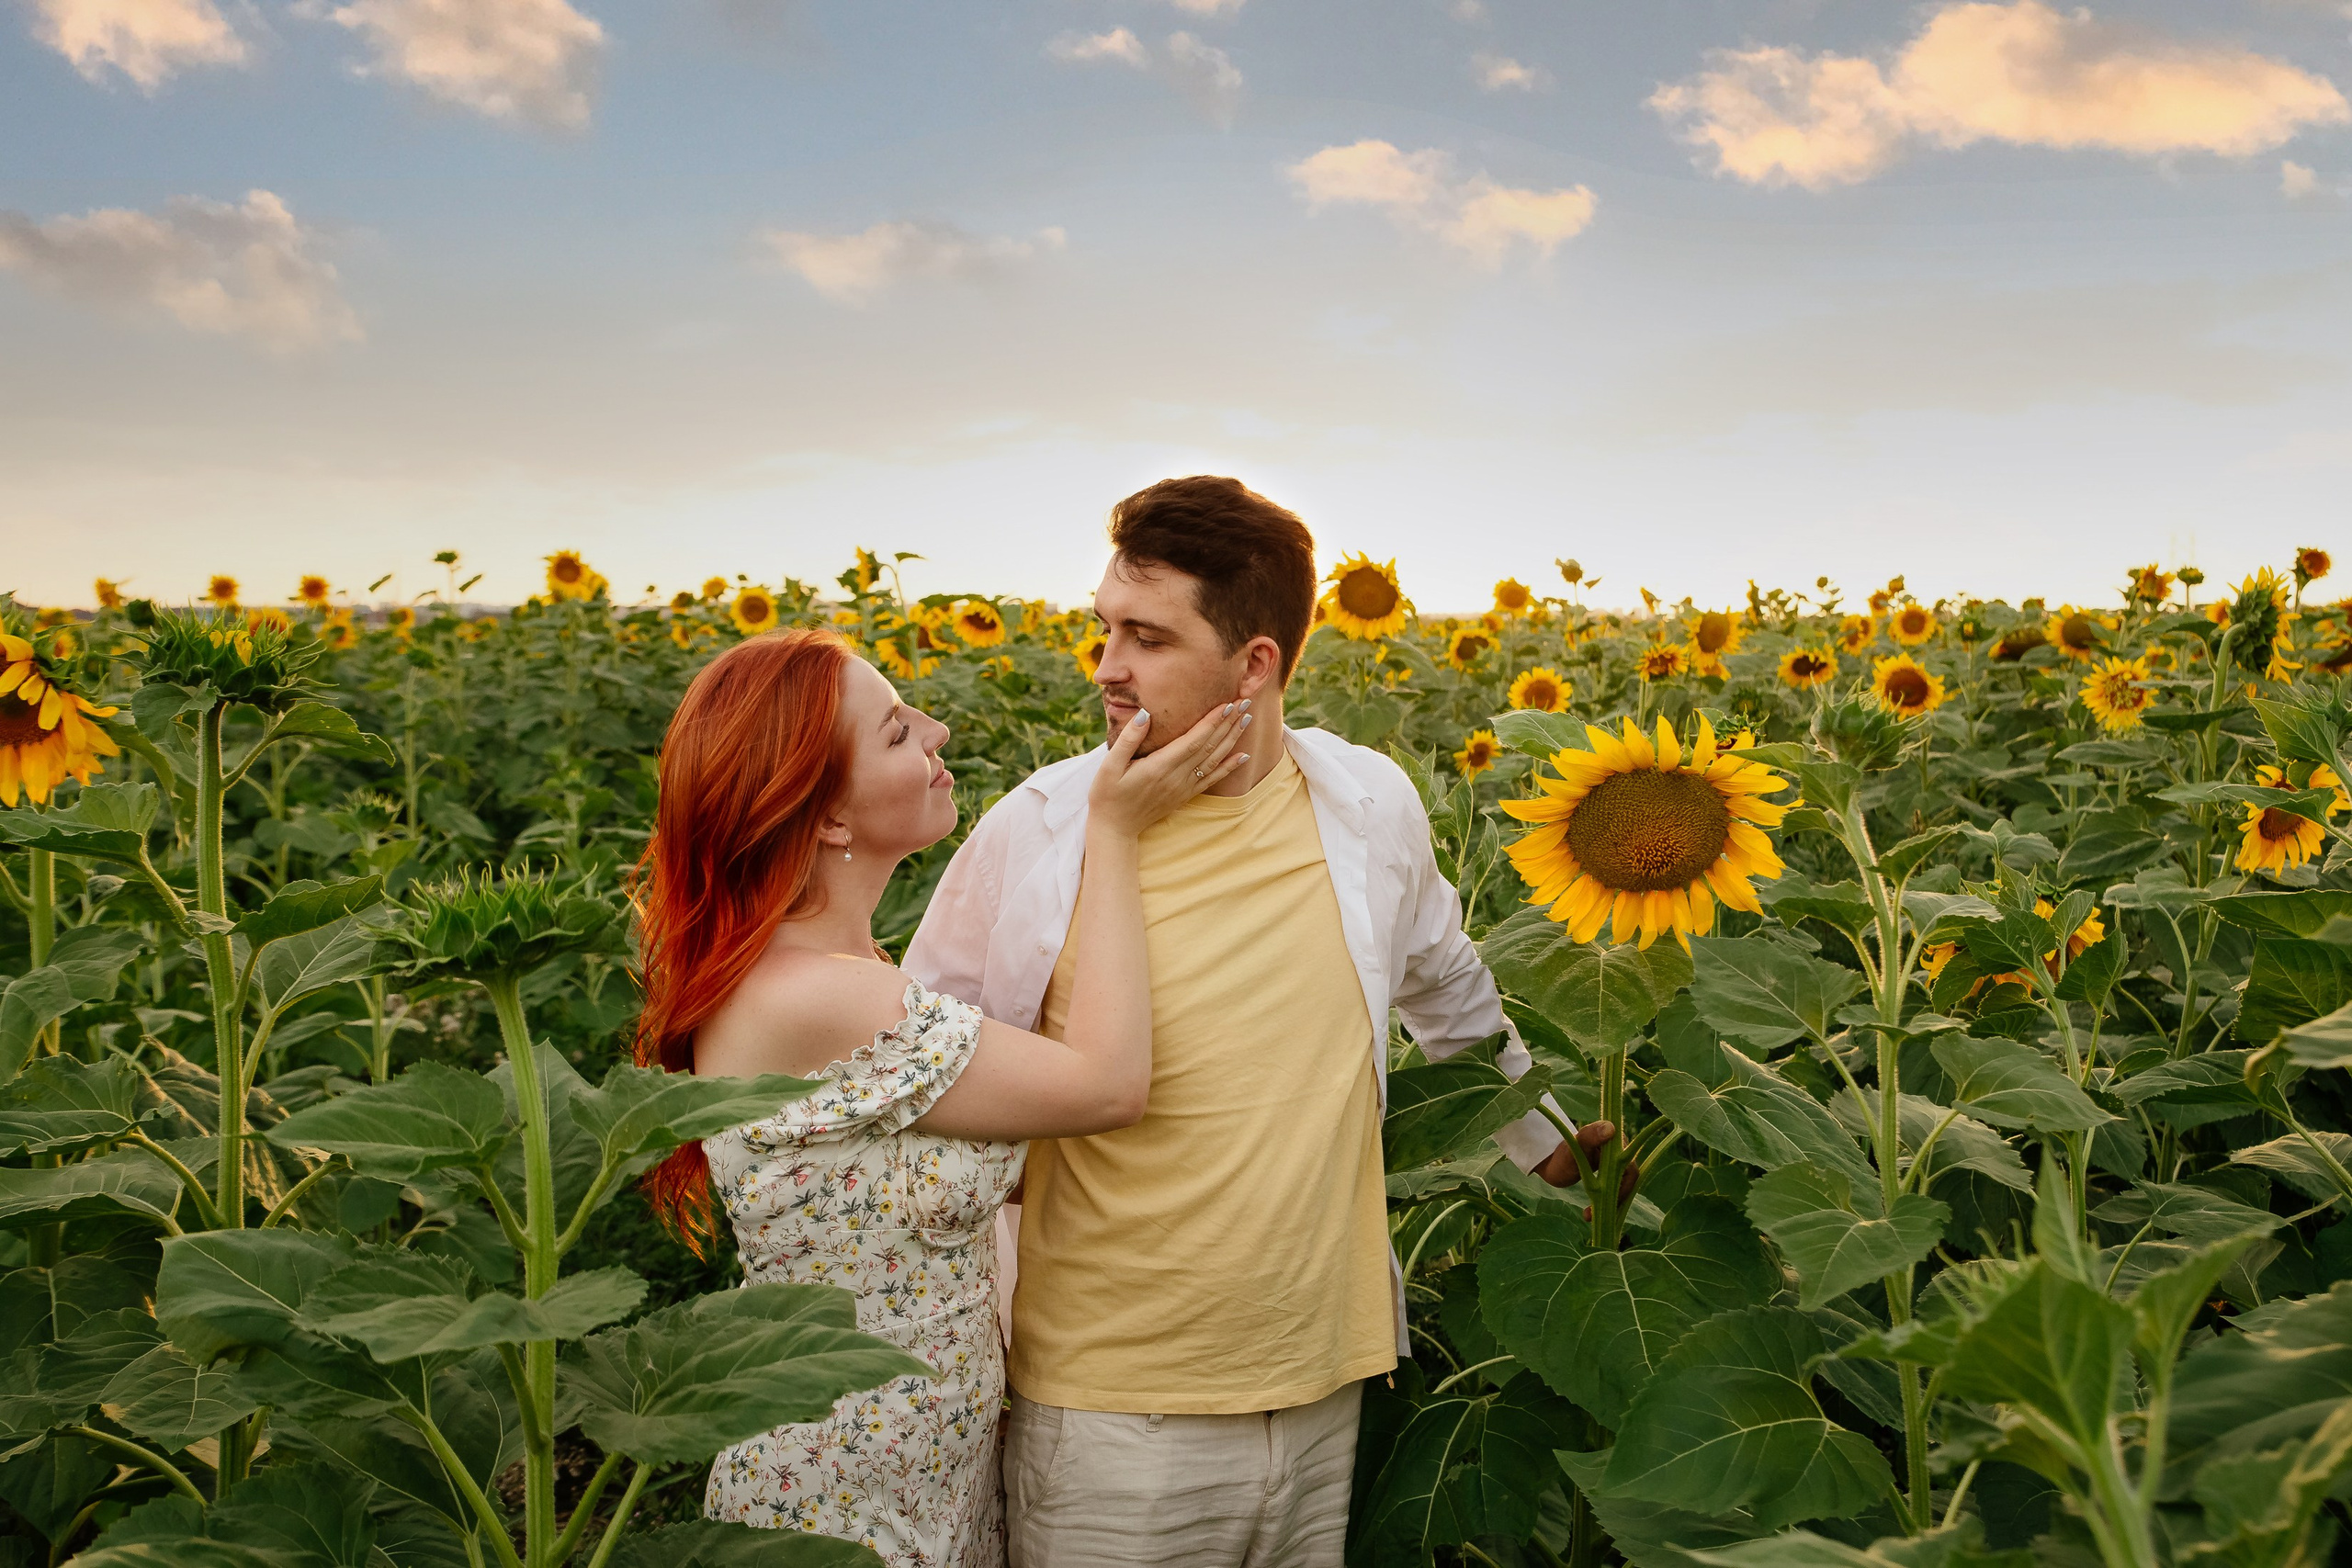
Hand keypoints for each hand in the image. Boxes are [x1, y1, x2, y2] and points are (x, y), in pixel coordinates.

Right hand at [1087, 700, 1251, 837]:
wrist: (1115, 829)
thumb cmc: (1108, 794)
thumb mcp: (1109, 765)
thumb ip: (1128, 739)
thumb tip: (1145, 714)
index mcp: (1159, 766)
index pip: (1193, 740)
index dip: (1212, 721)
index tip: (1227, 703)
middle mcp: (1176, 777)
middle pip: (1209, 746)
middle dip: (1228, 722)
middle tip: (1245, 701)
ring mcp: (1183, 787)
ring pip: (1214, 759)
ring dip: (1232, 738)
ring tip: (1247, 718)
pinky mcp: (1185, 795)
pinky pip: (1212, 779)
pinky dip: (1229, 767)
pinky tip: (1243, 755)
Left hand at [1535, 1120, 1637, 1213]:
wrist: (1550, 1162)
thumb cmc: (1562, 1152)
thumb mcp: (1575, 1146)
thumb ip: (1590, 1136)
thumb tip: (1611, 1129)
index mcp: (1618, 1141)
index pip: (1631, 1169)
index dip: (1622, 1187)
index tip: (1606, 1199)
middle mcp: (1621, 1152)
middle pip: (1628, 1181)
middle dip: (1613, 1199)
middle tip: (1593, 1213)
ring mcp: (1616, 1165)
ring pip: (1621, 1189)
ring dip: (1608, 1204)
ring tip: (1588, 1216)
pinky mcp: (1609, 1175)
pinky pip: (1613, 1192)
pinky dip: (1603, 1204)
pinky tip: (1588, 1213)